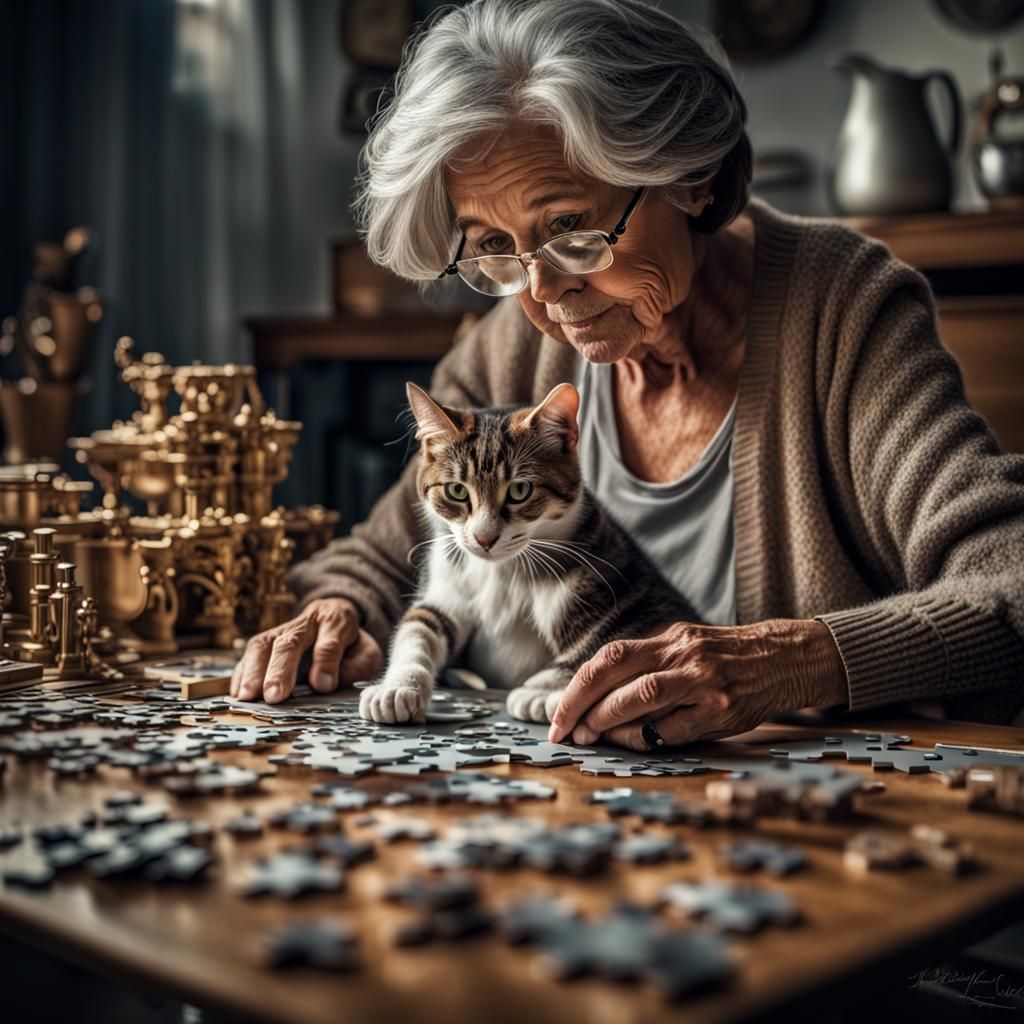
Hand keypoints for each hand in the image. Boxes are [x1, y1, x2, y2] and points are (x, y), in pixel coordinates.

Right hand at [230, 597, 382, 703]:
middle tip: (274, 696)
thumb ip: (355, 665)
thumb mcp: (366, 653)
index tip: (323, 685)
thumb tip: (325, 683)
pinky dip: (241, 672)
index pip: (329, 641)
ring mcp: (282, 628)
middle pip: (290, 642)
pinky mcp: (267, 639)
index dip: (325, 663)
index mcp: (336, 622)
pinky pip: (250, 652)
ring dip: (253, 671)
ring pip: (263, 643)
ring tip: (247, 697)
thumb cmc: (351, 646)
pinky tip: (237, 692)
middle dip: (280, 669)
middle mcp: (306, 621)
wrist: (336, 619)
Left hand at [547, 619, 847, 751]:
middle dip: (581, 705)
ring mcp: (704, 682)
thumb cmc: (725, 657)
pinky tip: (633, 744)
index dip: (577, 687)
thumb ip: (647, 665)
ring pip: (643, 698)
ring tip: (591, 737)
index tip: (557, 715)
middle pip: (617, 674)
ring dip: (609, 721)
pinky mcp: (723, 711)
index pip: (609, 658)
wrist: (786, 658)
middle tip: (565, 731)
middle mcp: (683, 654)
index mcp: (669, 638)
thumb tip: (593, 699)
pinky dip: (647, 739)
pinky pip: (675, 730)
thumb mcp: (685, 646)